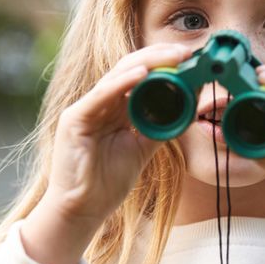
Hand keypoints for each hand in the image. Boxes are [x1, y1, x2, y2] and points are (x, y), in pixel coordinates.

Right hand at [41, 43, 193, 234]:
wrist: (82, 210)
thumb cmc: (107, 182)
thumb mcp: (141, 149)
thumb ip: (159, 128)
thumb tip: (186, 110)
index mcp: (113, 108)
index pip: (138, 77)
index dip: (163, 65)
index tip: (190, 61)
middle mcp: (98, 103)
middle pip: (129, 69)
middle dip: (158, 57)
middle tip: (185, 53)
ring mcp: (85, 109)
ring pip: (115, 76)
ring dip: (145, 64)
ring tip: (171, 58)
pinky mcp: (74, 120)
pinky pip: (100, 96)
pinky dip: (121, 83)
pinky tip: (141, 75)